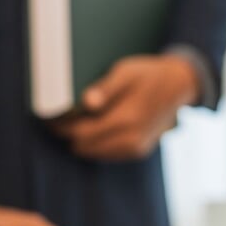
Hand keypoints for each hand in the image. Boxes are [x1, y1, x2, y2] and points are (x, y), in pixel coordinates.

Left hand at [48, 53, 199, 160]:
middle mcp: (131, 138)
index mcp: (127, 118)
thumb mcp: (126, 71)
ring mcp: (135, 148)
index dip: (61, 126)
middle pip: (84, 145)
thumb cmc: (148, 74)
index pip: (81, 132)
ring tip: (71, 122)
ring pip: (92, 152)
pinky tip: (91, 128)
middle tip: (55, 119)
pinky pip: (105, 154)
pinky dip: (94, 144)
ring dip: (80, 140)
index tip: (47, 117)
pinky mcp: (137, 151)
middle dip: (68, 133)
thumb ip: (105, 88)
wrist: (179, 85)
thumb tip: (86, 103)